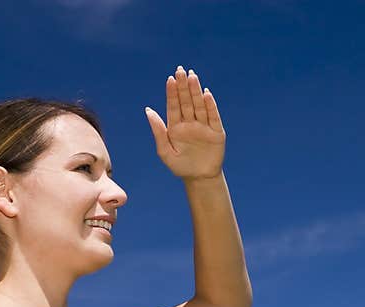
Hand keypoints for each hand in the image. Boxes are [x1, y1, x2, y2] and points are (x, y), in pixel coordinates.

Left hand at [144, 66, 225, 180]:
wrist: (199, 178)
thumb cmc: (180, 166)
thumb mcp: (165, 151)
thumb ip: (158, 131)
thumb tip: (148, 110)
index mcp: (176, 126)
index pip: (173, 106)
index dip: (172, 93)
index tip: (170, 79)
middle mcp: (190, 123)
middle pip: (186, 102)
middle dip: (183, 87)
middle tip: (180, 70)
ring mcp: (204, 126)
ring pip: (199, 105)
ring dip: (196, 91)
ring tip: (192, 76)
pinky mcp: (216, 132)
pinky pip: (213, 116)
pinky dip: (210, 105)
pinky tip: (206, 94)